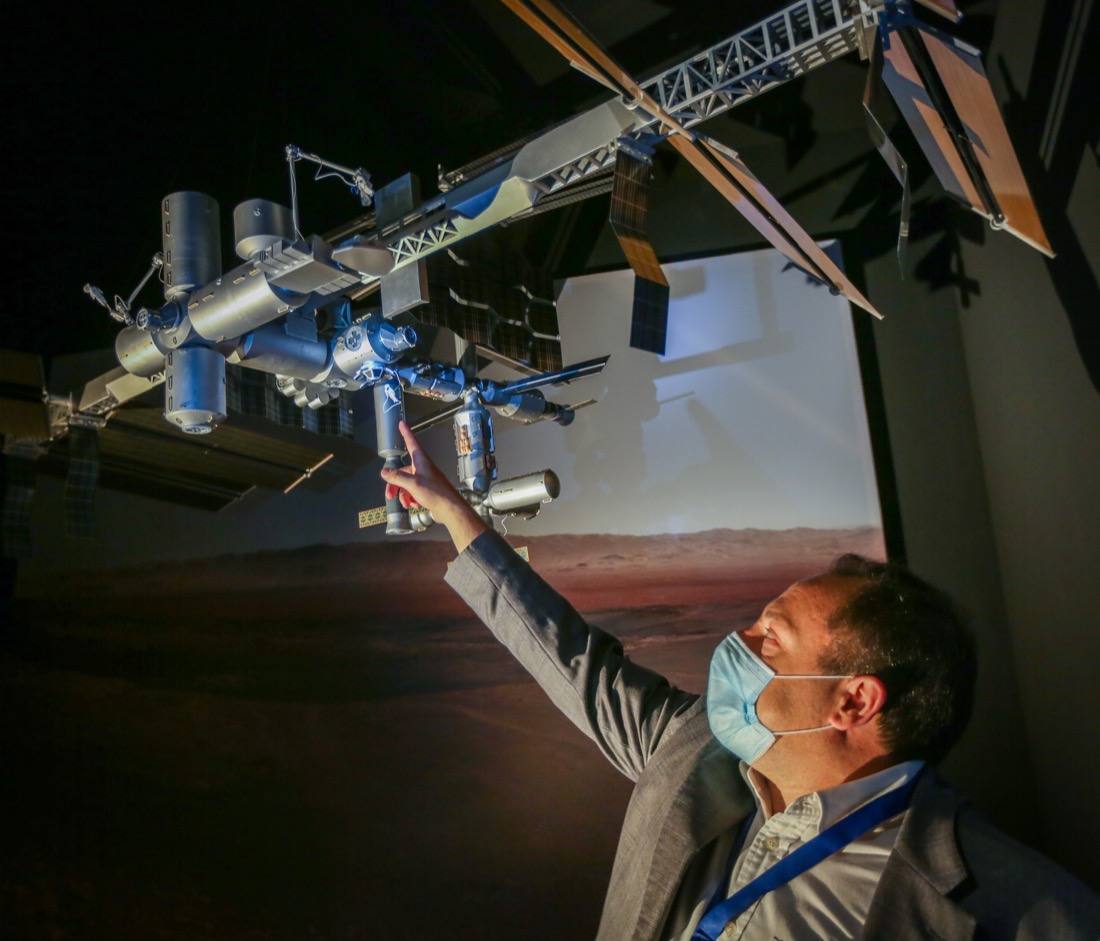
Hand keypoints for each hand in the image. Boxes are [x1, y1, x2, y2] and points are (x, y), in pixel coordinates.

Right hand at [379, 420, 487, 551]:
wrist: (449, 509)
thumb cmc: (434, 493)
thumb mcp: (412, 484)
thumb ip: (397, 477)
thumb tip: (384, 471)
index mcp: (421, 461)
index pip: (411, 442)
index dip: (406, 433)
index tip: (401, 423)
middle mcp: (423, 468)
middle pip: (403, 471)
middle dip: (395, 484)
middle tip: (389, 495)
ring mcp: (425, 479)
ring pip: (406, 483)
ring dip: (403, 495)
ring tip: (406, 504)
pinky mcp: (427, 491)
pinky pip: (413, 492)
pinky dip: (411, 499)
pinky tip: (414, 505)